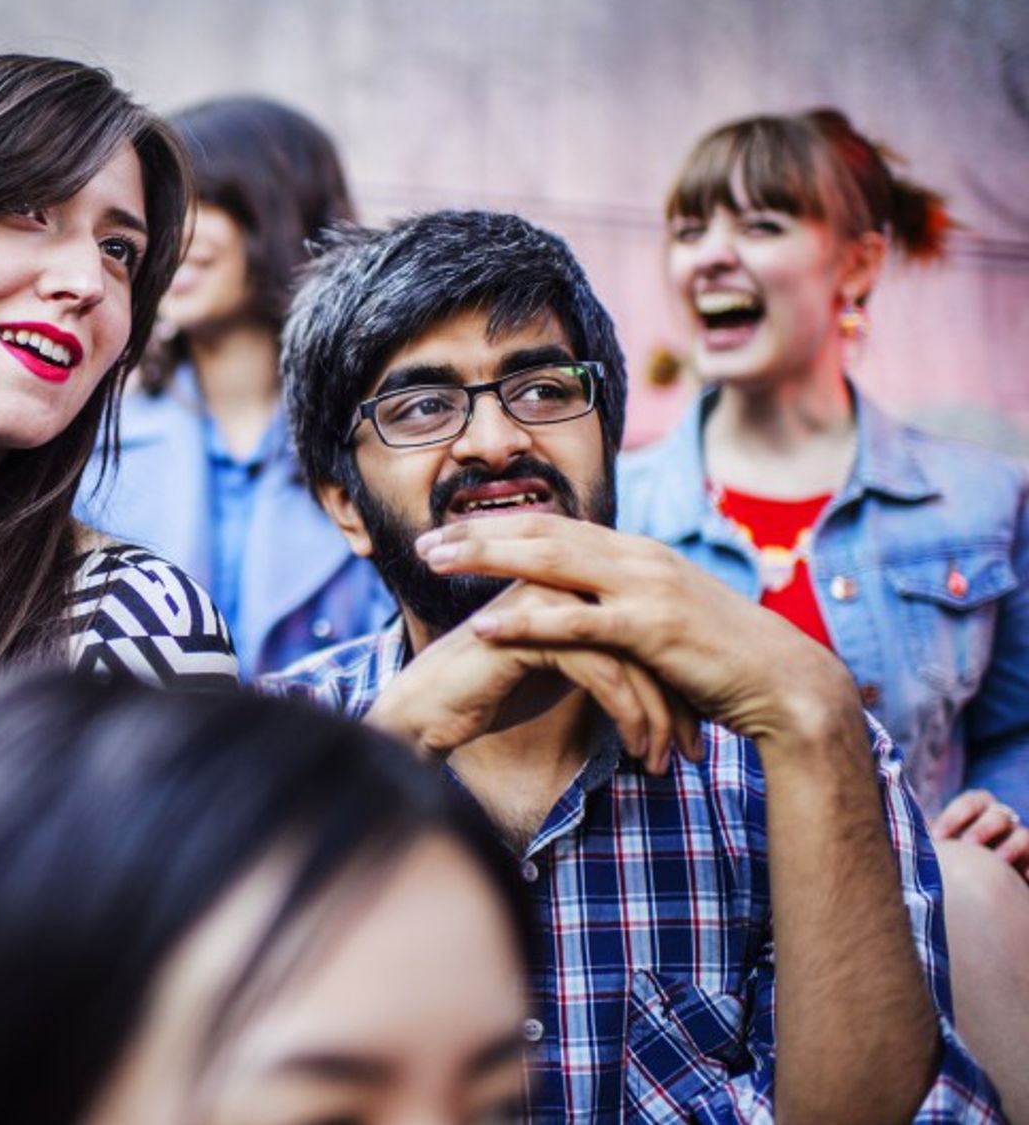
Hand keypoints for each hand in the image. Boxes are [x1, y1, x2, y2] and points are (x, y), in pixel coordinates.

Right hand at [373, 578, 701, 771]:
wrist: (429, 711)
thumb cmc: (491, 693)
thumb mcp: (559, 667)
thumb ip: (598, 651)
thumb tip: (652, 674)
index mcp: (573, 585)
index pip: (646, 629)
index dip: (676, 684)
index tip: (693, 736)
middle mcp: (563, 584)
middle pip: (648, 639)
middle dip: (679, 702)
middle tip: (693, 755)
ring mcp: (546, 604)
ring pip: (631, 656)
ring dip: (656, 717)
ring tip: (661, 764)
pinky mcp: (531, 633)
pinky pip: (602, 672)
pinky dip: (628, 715)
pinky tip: (634, 749)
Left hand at [418, 513, 858, 746]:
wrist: (785, 684)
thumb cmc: (722, 660)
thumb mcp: (664, 620)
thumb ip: (624, 606)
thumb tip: (584, 606)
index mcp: (638, 553)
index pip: (555, 526)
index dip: (500, 526)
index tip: (450, 532)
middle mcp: (638, 558)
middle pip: (542, 533)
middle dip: (478, 535)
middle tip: (424, 542)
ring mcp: (646, 588)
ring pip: (551, 562)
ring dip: (487, 560)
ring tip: (437, 566)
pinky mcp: (651, 628)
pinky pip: (576, 620)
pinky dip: (526, 620)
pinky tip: (485, 626)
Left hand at [933, 789, 1028, 877]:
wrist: (981, 872)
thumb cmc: (955, 850)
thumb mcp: (944, 839)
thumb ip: (932, 836)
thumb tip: (905, 836)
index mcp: (978, 808)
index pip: (970, 802)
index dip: (953, 817)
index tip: (936, 837)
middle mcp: (1002, 820)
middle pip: (998, 815)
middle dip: (982, 828)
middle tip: (967, 844)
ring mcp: (1020, 838)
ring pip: (1023, 835)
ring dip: (1010, 847)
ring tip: (998, 861)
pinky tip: (1025, 878)